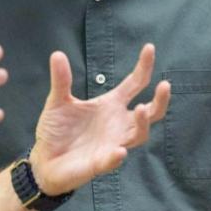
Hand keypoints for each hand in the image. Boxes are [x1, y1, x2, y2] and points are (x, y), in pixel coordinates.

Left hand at [29, 44, 169, 194]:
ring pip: (139, 135)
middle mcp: (118, 123)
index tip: (149, 48)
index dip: (144, 67)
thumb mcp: (57, 101)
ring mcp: (113, 143)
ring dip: (142, 123)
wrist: (44, 159)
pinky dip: (117, 155)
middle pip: (150, 112)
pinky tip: (119, 150)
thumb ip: (61, 80)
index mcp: (110, 105)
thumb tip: (57, 53)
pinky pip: (113, 160)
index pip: (134, 84)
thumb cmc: (56, 130)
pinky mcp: (100, 163)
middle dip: (160, 100)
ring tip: (139, 108)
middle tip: (165, 84)